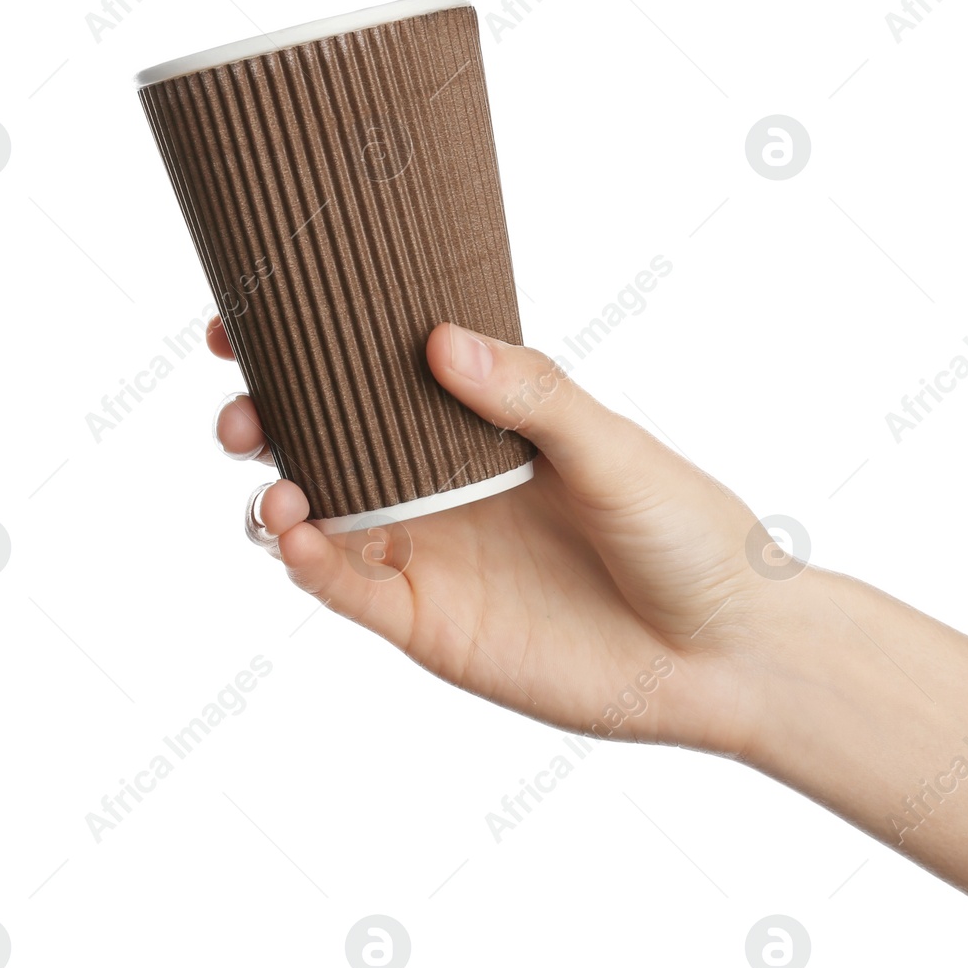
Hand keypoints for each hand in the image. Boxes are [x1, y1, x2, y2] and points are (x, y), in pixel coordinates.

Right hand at [208, 316, 795, 756]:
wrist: (726, 653)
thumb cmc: (689, 532)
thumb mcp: (614, 451)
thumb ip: (532, 398)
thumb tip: (441, 340)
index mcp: (481, 424)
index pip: (377, 372)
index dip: (308, 346)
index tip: (248, 315)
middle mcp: (441, 484)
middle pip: (325, 441)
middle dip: (267, 418)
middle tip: (242, 407)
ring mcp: (430, 553)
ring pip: (320, 515)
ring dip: (276, 493)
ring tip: (273, 482)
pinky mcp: (428, 622)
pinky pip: (347, 591)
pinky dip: (310, 563)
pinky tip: (298, 536)